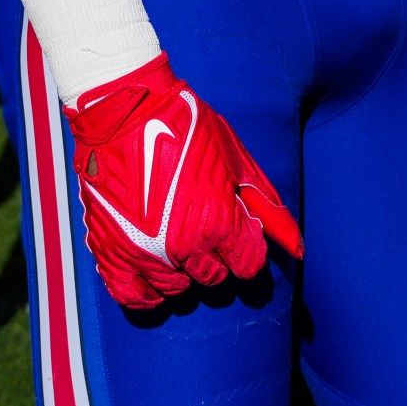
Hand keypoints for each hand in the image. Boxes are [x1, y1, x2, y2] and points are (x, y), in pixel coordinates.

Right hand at [64, 53, 302, 308]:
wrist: (124, 109)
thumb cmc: (184, 126)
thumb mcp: (235, 158)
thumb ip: (265, 204)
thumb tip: (295, 244)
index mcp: (219, 220)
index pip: (247, 265)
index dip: (246, 248)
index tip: (237, 232)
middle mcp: (183, 244)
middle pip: (214, 277)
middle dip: (216, 257)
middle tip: (203, 228)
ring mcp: (144, 252)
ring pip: (177, 288)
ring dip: (183, 270)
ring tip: (177, 240)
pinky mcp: (111, 251)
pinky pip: (134, 296)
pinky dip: (148, 293)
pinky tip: (154, 274)